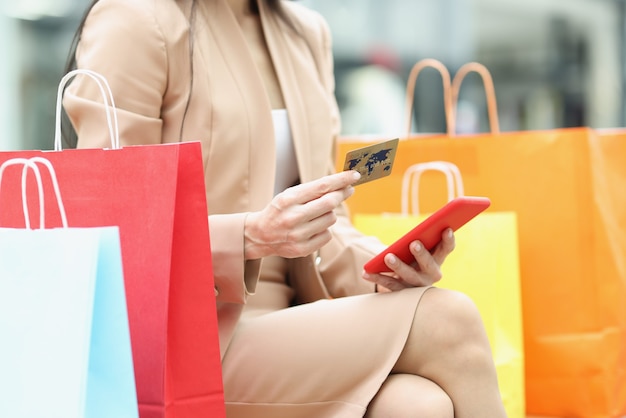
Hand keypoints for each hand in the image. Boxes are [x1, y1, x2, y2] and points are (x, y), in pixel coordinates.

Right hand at [244, 171, 360, 259]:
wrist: (260, 235)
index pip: (322, 186)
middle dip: (342, 194)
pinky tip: (313, 228)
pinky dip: (325, 229)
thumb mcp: (289, 195)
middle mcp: (293, 217)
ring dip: (330, 213)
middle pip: (330, 202)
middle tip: (348, 189)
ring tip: (317, 213)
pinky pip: (327, 234)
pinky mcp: (303, 249)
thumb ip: (312, 191)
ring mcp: (298, 235)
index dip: (341, 180)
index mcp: (288, 199)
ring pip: (330, 219)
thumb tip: (341, 185)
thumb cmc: (279, 211)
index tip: (354, 175)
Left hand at [363, 228, 455, 291]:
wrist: (404, 281)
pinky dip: (377, 278)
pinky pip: (390, 284)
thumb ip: (420, 239)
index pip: (447, 249)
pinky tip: (366, 272)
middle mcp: (431, 274)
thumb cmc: (412, 257)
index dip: (448, 240)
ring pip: (409, 276)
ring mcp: (417, 285)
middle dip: (422, 254)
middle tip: (414, 243)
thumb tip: (416, 231)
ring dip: (399, 266)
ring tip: (388, 257)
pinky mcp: (403, 292)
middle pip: (428, 264)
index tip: (447, 228)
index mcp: (438, 259)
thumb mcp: (418, 248)